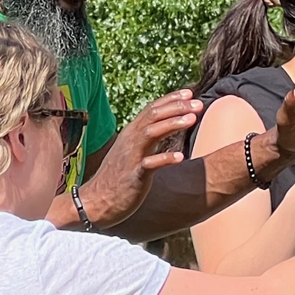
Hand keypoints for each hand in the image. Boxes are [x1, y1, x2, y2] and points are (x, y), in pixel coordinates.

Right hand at [77, 90, 198, 227]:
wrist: (96, 202)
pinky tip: (181, 157)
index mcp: (132, 133)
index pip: (152, 109)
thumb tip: (166, 124)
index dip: (171, 99)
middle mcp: (131, 140)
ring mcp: (131, 157)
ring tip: (192, 120)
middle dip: (176, 107)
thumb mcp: (133, 151)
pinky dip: (164, 159)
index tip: (190, 92)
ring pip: (151, 133)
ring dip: (172, 124)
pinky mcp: (133, 175)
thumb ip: (148, 136)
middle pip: (153, 116)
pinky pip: (148, 164)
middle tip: (198, 104)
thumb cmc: (119, 176)